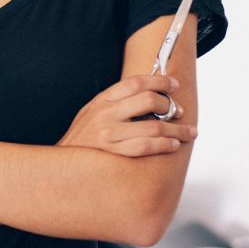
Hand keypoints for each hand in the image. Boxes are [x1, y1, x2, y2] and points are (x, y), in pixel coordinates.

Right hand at [57, 74, 196, 156]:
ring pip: (153, 127)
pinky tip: (173, 145)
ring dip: (176, 129)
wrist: (61, 166)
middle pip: (149, 101)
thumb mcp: (91, 113)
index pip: (135, 82)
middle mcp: (105, 114)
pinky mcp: (114, 153)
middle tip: (179, 111)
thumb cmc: (82, 140)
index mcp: (101, 100)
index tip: (174, 84)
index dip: (160, 81)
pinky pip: (146, 146)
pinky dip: (164, 144)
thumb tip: (148, 94)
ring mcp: (109, 134)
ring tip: (187, 132)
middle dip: (170, 105)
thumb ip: (114, 103)